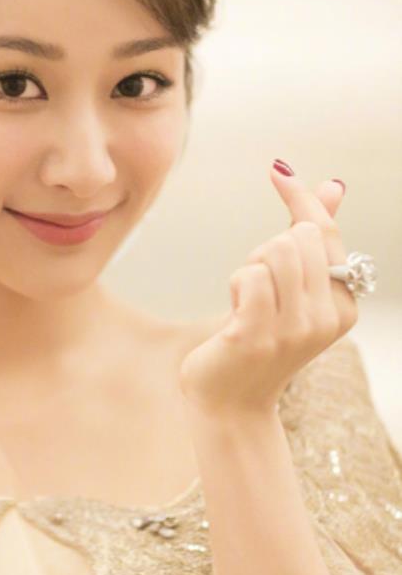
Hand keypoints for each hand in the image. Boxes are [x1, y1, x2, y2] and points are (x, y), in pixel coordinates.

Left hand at [178, 165, 357, 415]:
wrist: (231, 403)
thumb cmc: (258, 340)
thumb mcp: (294, 290)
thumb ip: (314, 239)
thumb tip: (334, 185)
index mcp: (344, 305)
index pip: (324, 233)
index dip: (302, 199)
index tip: (279, 171)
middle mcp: (327, 318)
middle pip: (294, 237)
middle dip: (266, 252)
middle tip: (260, 292)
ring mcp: (295, 329)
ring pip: (272, 251)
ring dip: (250, 270)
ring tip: (248, 305)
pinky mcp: (259, 335)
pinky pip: (248, 277)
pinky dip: (236, 287)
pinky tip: (236, 317)